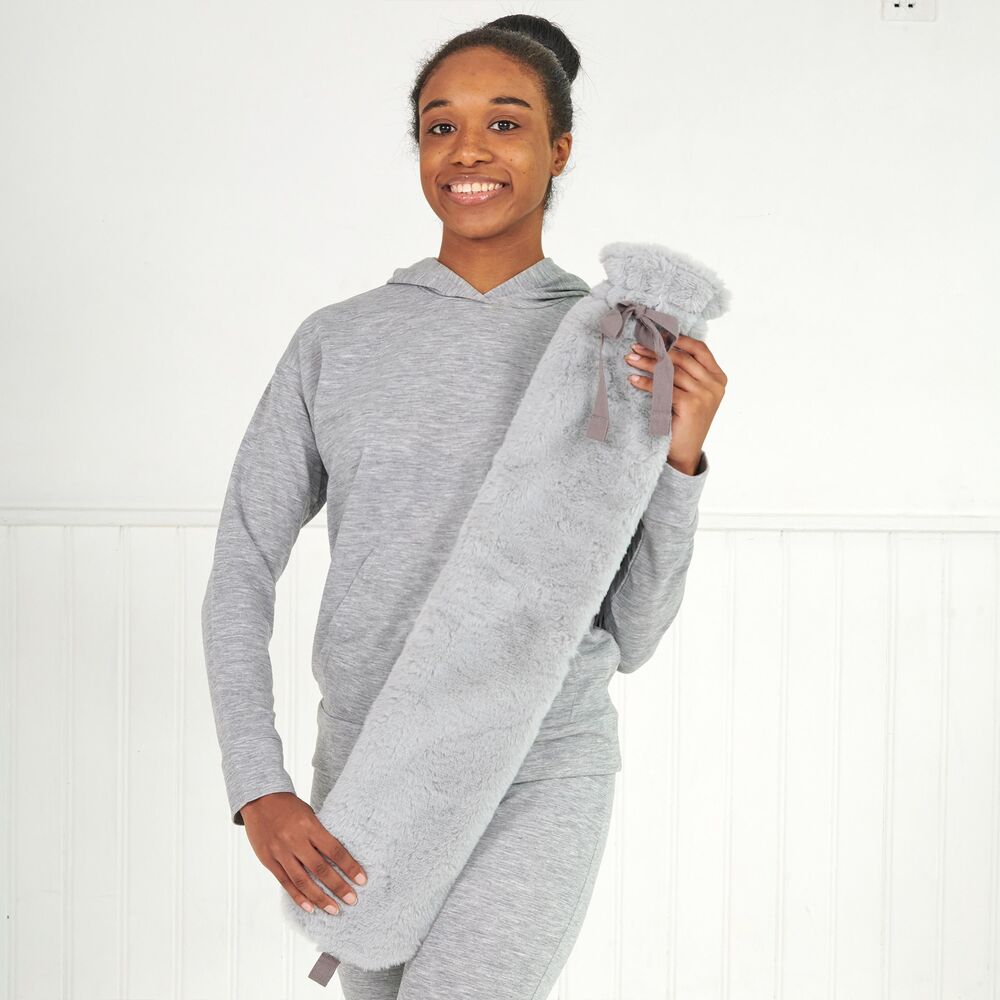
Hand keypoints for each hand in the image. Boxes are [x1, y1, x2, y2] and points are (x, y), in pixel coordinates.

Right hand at [240, 791, 367, 914]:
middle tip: (352, 899)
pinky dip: (298, 897)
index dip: (349, 866)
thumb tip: (338, 857)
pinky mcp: (268, 861)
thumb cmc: (290, 806)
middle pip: (320, 868)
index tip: (362, 879)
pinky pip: (285, 882)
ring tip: (334, 909)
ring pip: (302, 880)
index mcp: (309, 825)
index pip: (334, 850)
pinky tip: (310, 907)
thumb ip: (319, 834)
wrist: (259, 800)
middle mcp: (295, 840)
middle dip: (338, 886)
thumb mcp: (309, 814)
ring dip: (320, 898)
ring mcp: (280, 852)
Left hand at [623, 334, 726, 472]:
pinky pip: (664, 389)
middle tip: (636, 346)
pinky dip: (646, 383)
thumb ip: (685, 372)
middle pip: (681, 358)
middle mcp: (715, 384)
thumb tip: (661, 345)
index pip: (699, 349)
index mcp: (718, 377)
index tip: (656, 333)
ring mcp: (705, 394)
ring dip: (647, 363)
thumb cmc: (684, 420)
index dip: (678, 338)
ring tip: (630, 359)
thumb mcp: (690, 392)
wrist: (684, 452)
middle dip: (656, 350)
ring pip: (671, 371)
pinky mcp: (691, 405)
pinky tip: (633, 379)